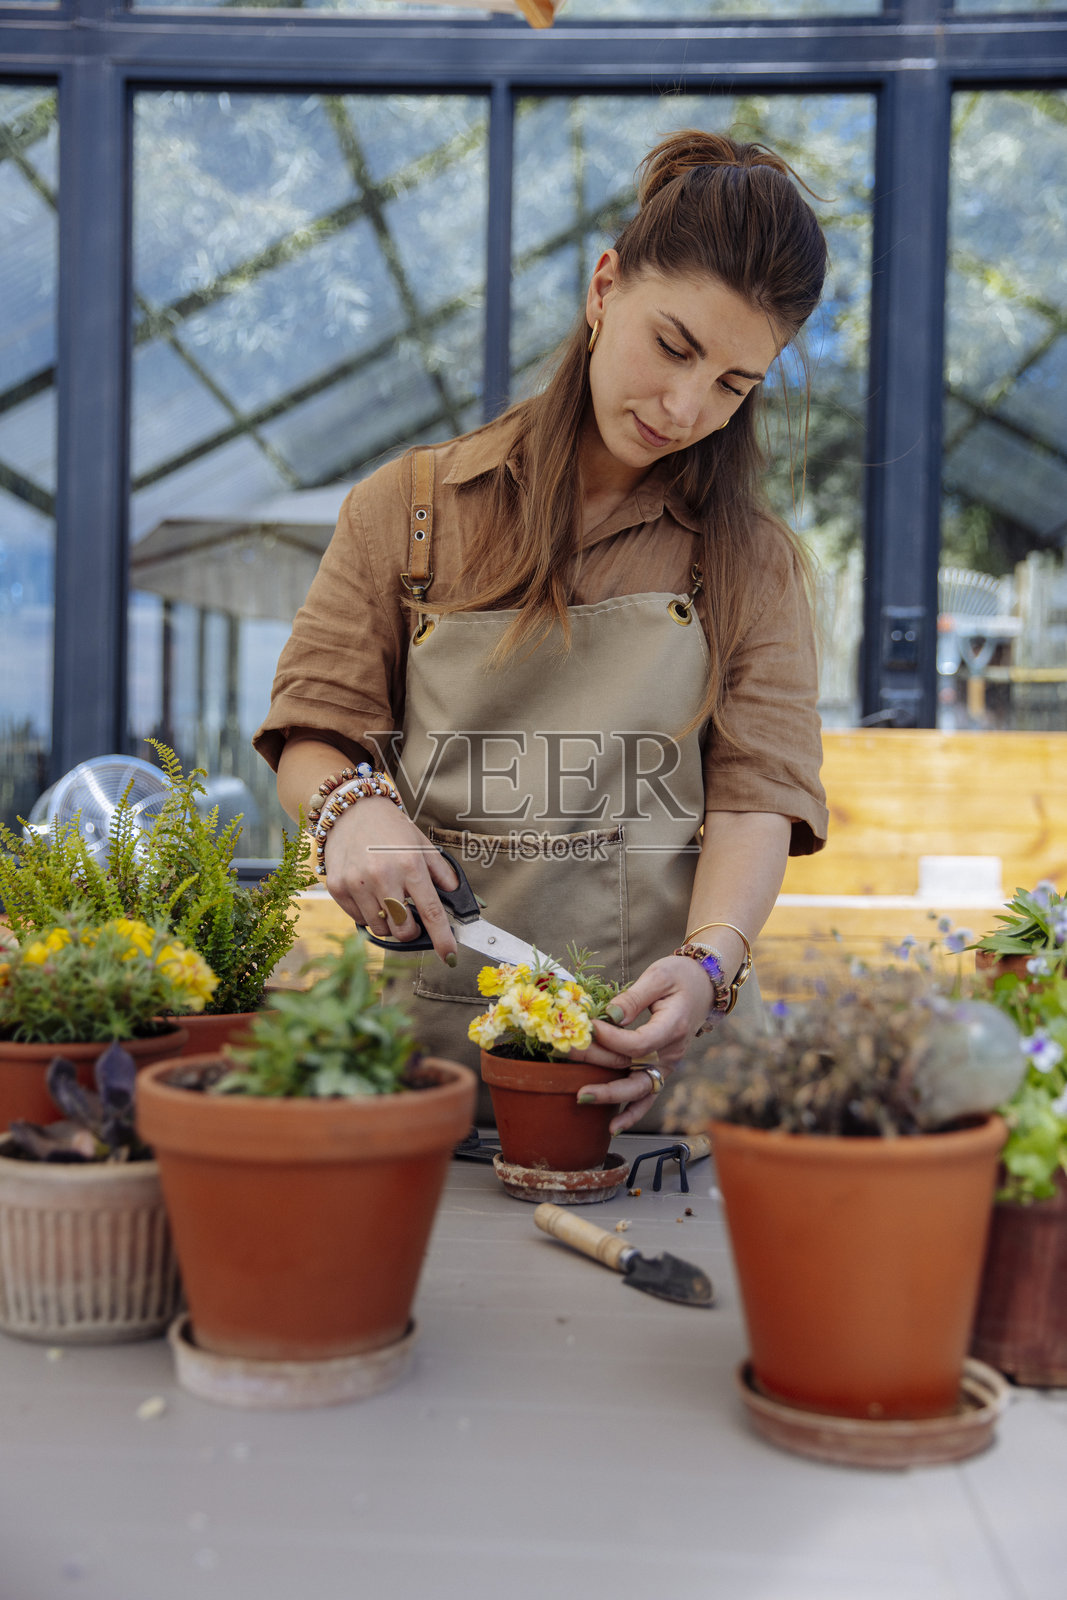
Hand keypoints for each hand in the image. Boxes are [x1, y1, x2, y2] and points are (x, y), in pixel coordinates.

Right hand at [321, 798, 458, 963]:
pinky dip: (368, 915)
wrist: (352, 809)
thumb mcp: (422, 844)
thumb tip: (455, 897)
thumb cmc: (391, 828)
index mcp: (410, 865)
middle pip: (402, 930)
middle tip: (411, 917)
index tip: (449, 956)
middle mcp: (382, 876)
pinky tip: (370, 894)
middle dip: (411, 931)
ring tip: (387, 900)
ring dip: (388, 924)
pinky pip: (358, 920)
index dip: (442, 938)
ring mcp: (357, 883)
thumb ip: (441, 872)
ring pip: (379, 929)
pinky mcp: (337, 888)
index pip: (430, 912)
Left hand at [574, 956, 713, 1134]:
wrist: (705, 985)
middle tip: (568, 1055)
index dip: (611, 1039)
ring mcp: (667, 1064)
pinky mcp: (661, 1068)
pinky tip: (613, 1126)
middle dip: (598, 1064)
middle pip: (634, 1069)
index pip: (638, 1043)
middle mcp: (672, 1052)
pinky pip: (648, 1095)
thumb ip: (633, 998)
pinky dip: (632, 1112)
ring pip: (640, 1089)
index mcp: (673, 1027)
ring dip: (611, 1095)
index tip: (589, 1027)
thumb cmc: (681, 976)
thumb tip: (609, 1017)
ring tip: (582, 1097)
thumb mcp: (658, 976)